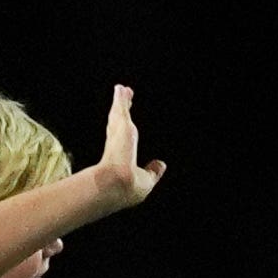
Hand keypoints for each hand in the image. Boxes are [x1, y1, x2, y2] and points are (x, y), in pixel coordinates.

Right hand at [86, 84, 166, 213]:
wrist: (118, 184)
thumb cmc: (129, 188)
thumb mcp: (146, 180)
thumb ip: (152, 171)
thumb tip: (161, 164)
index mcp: (120, 157)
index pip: (120, 140)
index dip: (122, 130)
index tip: (125, 123)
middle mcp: (117, 143)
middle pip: (118, 121)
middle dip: (121, 111)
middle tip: (123, 99)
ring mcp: (118, 132)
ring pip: (120, 112)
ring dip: (122, 101)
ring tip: (123, 89)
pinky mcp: (121, 124)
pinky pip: (121, 106)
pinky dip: (121, 99)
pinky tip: (122, 89)